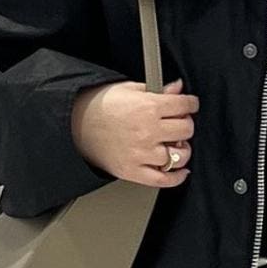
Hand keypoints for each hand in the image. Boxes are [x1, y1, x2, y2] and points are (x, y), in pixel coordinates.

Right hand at [72, 76, 196, 187]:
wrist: (76, 125)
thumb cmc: (100, 106)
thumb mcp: (129, 89)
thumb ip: (157, 90)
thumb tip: (177, 88)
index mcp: (147, 107)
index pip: (184, 106)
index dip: (190, 104)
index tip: (190, 105)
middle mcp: (147, 131)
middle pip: (185, 130)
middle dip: (185, 124)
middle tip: (179, 123)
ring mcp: (141, 154)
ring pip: (179, 156)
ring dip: (181, 150)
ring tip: (175, 145)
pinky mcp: (134, 171)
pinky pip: (164, 180)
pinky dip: (177, 177)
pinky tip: (180, 170)